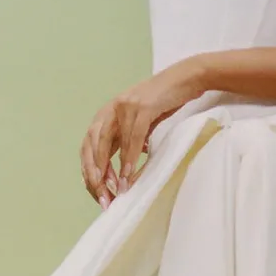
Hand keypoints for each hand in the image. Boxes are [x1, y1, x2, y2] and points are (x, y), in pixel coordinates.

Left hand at [80, 60, 202, 208]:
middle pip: (91, 144)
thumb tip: (123, 169)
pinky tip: (129, 174)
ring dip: (110, 169)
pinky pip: (131, 137)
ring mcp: (124, 106)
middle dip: (94, 173)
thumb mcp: (141, 124)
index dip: (90, 170)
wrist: (186, 79)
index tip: (97, 192)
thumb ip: (128, 141)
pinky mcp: (141, 106)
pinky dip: (129, 157)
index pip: (89, 145)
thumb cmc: (165, 103)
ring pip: (107, 142)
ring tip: (115, 190)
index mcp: (107, 114)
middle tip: (101, 196)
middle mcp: (110, 109)